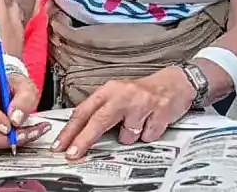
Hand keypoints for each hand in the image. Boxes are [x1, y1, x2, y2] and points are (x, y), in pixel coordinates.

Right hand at [0, 71, 49, 150]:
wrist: (8, 89)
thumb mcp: (24, 86)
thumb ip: (24, 99)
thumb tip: (16, 119)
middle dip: (3, 137)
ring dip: (7, 141)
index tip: (9, 125)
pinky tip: (21, 136)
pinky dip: (7, 144)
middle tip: (24, 133)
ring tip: (27, 133)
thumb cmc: (11, 85)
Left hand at [53, 67, 194, 158]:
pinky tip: (151, 122)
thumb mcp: (117, 94)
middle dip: (84, 140)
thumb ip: (100, 110)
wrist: (176, 82)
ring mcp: (143, 103)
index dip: (70, 130)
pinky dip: (148, 134)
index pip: (85, 110)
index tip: (60, 145)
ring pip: (127, 134)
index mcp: (110, 90)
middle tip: (73, 154)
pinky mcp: (160, 112)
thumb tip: (78, 133)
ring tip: (138, 122)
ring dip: (131, 135)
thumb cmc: (143, 91)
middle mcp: (125, 94)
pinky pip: (147, 136)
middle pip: (99, 120)